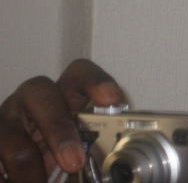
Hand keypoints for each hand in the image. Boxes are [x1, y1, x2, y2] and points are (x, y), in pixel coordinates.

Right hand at [0, 59, 123, 181]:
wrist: (30, 177)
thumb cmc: (60, 160)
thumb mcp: (81, 152)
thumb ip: (97, 150)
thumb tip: (117, 168)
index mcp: (65, 97)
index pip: (79, 74)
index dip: (95, 80)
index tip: (111, 98)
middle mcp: (32, 102)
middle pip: (40, 92)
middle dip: (58, 126)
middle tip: (74, 161)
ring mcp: (5, 122)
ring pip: (9, 132)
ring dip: (28, 165)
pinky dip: (4, 173)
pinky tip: (10, 179)